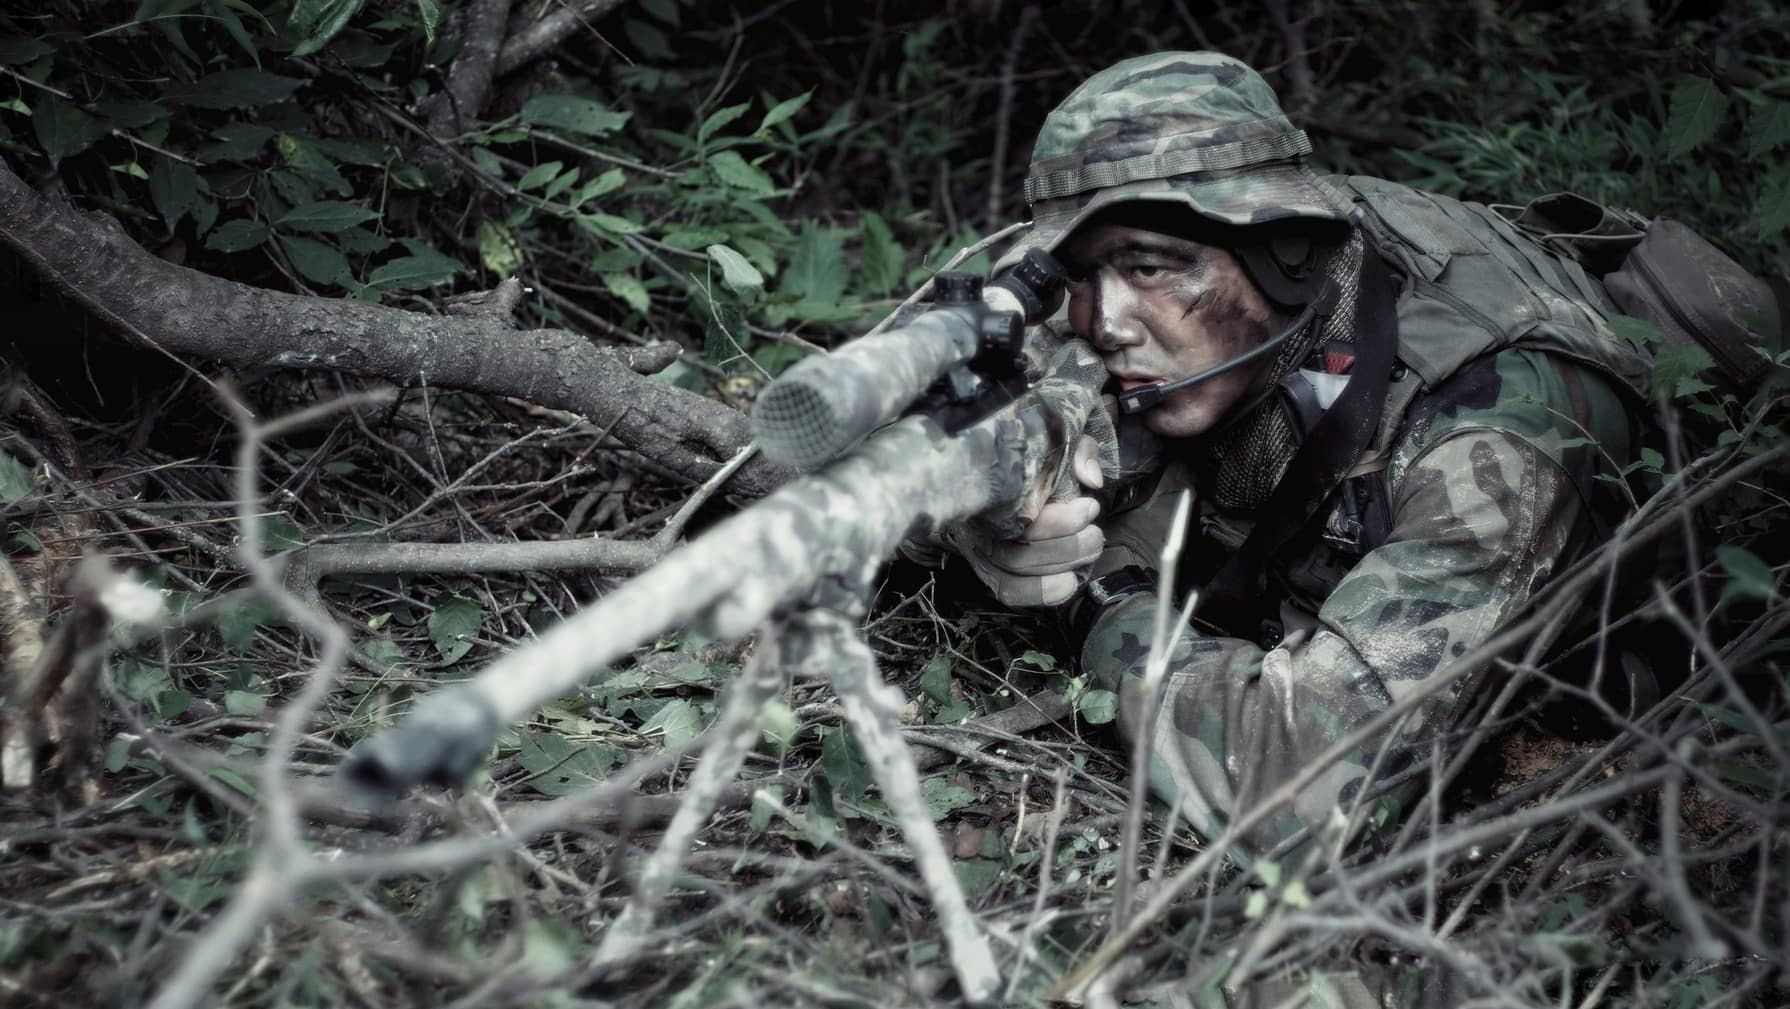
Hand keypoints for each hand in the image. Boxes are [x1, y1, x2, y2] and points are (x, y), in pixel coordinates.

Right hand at [957, 435, 1105, 605]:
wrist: (1002, 473)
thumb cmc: (1037, 458)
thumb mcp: (1060, 438)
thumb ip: (1079, 450)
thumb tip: (1091, 479)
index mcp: (989, 487)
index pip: (1017, 515)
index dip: (1058, 521)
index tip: (1090, 507)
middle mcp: (976, 523)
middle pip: (1018, 552)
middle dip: (1068, 546)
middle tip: (1096, 533)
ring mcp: (980, 550)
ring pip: (1016, 572)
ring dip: (1062, 566)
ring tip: (1091, 549)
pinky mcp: (989, 571)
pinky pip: (1010, 592)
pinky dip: (1042, 593)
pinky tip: (1070, 582)